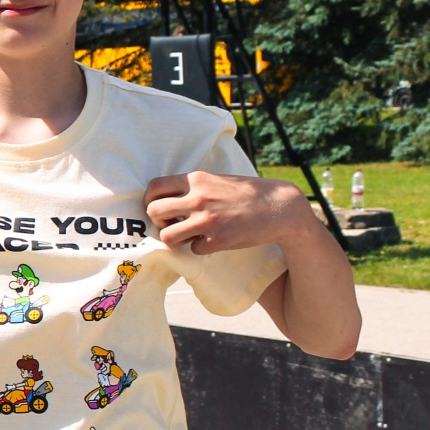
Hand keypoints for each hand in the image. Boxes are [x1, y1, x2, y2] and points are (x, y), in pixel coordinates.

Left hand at [145, 171, 319, 253]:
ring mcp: (207, 220)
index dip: (149, 200)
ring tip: (187, 236)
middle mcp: (198, 198)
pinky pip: (193, 249)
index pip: (155, 187)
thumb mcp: (217, 180)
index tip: (157, 208)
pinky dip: (200, 248)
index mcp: (197, 179)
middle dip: (157, 221)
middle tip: (169, 224)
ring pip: (167, 236)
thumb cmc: (247, 193)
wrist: (279, 207)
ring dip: (174, 239)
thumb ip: (193, 187)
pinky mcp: (217, 240)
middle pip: (153, 211)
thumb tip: (166, 201)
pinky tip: (213, 241)